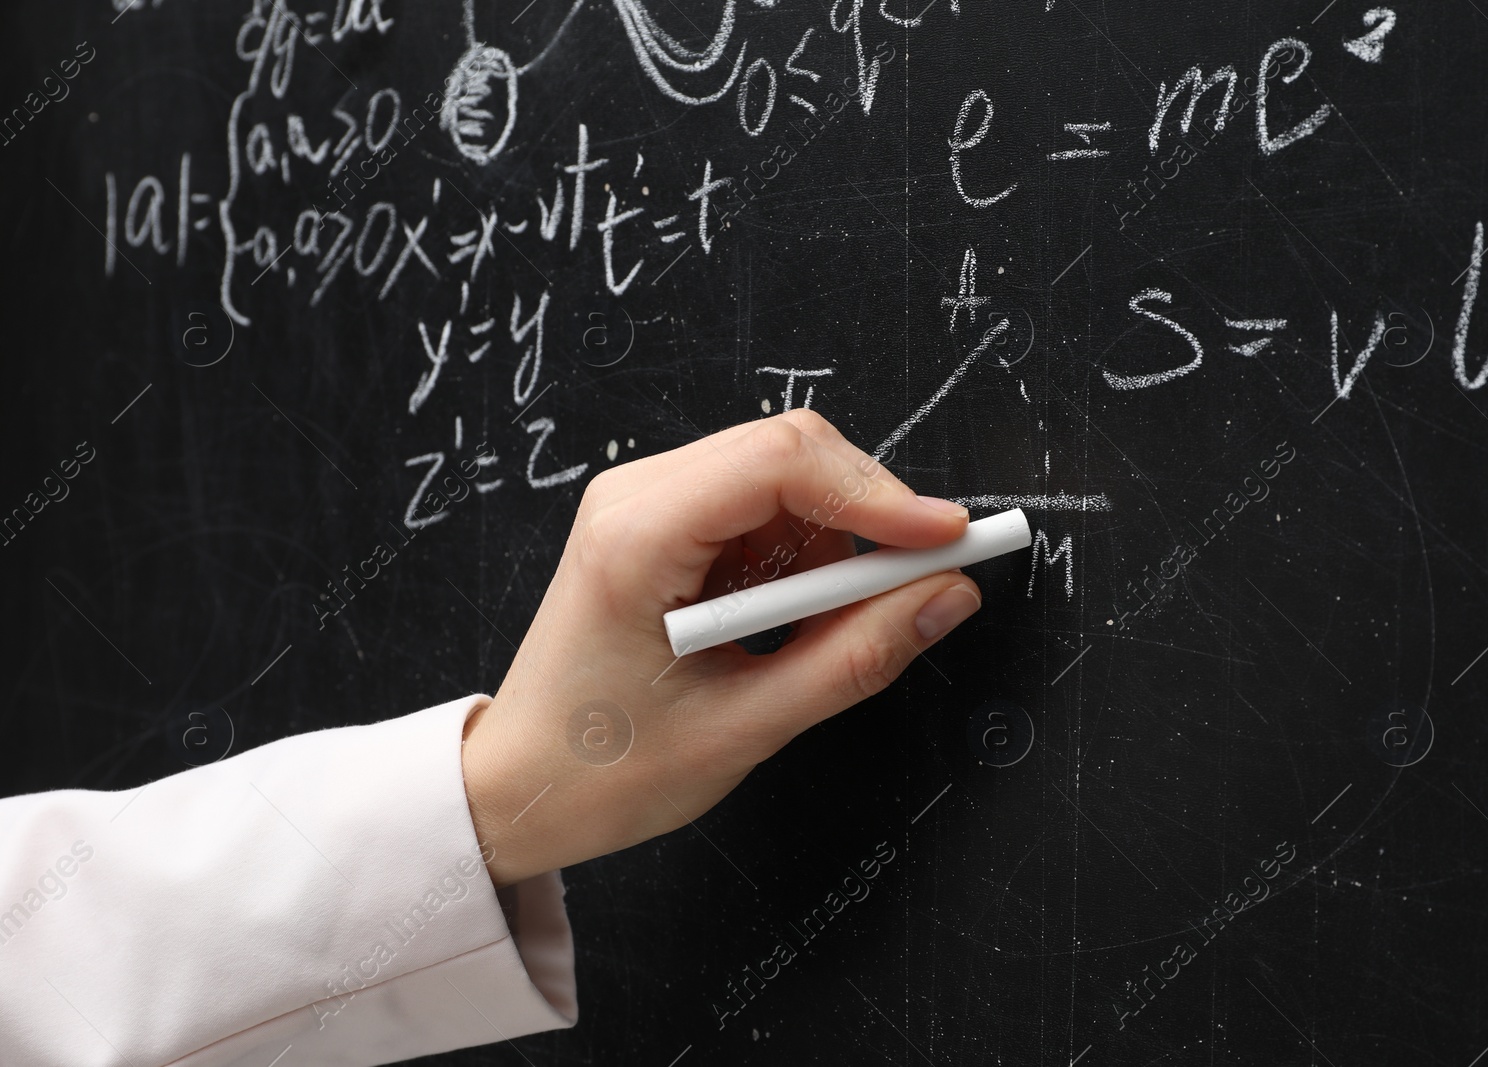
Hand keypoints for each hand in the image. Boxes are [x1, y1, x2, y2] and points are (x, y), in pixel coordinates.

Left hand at [460, 410, 981, 885]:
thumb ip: (855, 659)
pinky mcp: (662, 523)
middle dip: (867, 516)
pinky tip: (785, 624)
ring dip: (831, 546)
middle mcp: (635, 497)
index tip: (945, 541)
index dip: (878, 494)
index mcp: (637, 537)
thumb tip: (944, 597)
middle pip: (788, 451)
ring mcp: (645, 503)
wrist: (522, 786)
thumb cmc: (603, 769)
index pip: (780, 462)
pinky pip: (761, 510)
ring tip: (818, 636)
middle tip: (917, 586)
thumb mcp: (744, 727)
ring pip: (783, 479)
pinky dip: (799, 559)